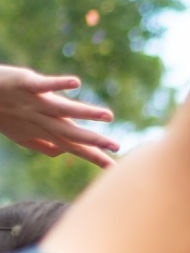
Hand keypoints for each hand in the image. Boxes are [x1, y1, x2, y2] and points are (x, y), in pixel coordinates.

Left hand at [0, 65, 118, 166]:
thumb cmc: (0, 114)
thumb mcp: (21, 134)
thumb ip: (44, 145)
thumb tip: (63, 152)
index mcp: (44, 131)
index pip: (74, 147)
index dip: (93, 157)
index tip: (115, 169)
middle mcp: (42, 120)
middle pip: (72, 132)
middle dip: (94, 141)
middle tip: (116, 147)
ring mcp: (34, 102)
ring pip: (64, 110)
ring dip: (86, 113)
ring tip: (107, 115)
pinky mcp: (26, 84)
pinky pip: (45, 84)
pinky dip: (59, 84)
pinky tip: (76, 83)